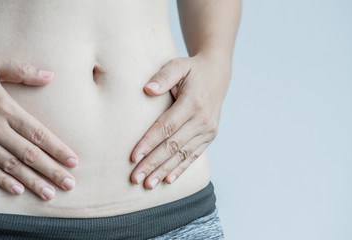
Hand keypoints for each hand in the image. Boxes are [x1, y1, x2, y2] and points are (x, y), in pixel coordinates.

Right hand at [0, 55, 78, 199]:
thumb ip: (20, 70)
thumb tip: (49, 75)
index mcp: (5, 108)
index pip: (38, 134)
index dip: (57, 149)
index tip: (74, 162)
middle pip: (29, 154)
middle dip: (51, 171)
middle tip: (69, 184)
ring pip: (10, 165)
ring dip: (30, 181)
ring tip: (49, 193)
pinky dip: (1, 181)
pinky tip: (17, 190)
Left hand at [130, 54, 231, 188]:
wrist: (217, 75)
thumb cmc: (193, 70)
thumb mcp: (179, 65)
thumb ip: (164, 76)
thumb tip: (148, 90)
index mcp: (193, 102)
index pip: (167, 127)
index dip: (149, 142)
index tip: (134, 157)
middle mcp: (202, 119)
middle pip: (173, 145)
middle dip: (152, 163)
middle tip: (135, 177)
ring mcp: (208, 130)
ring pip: (182, 154)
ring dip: (164, 170)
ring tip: (148, 184)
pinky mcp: (210, 136)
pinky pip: (194, 155)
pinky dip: (181, 168)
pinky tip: (168, 179)